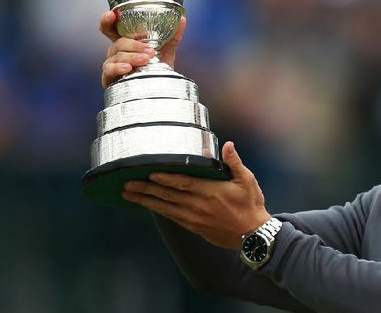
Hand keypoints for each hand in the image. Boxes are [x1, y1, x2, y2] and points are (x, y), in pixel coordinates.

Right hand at [98, 10, 186, 87]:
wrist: (159, 90)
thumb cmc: (156, 68)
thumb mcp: (166, 50)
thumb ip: (173, 35)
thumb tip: (182, 19)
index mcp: (126, 42)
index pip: (111, 28)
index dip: (107, 20)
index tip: (112, 15)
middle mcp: (116, 52)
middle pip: (117, 42)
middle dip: (132, 44)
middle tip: (149, 50)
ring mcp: (112, 64)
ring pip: (117, 56)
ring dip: (132, 57)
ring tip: (146, 59)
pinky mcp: (110, 78)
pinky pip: (110, 70)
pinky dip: (119, 68)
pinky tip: (128, 68)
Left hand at [121, 142, 271, 248]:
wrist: (253, 235)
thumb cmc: (250, 205)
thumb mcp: (247, 180)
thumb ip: (234, 162)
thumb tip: (227, 145)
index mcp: (211, 191)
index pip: (183, 183)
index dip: (165, 178)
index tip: (149, 173)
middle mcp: (199, 205)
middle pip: (168, 196)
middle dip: (146, 189)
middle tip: (127, 184)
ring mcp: (194, 218)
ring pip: (165, 208)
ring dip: (146, 201)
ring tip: (129, 195)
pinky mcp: (194, 227)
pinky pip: (172, 217)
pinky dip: (158, 211)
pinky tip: (147, 206)